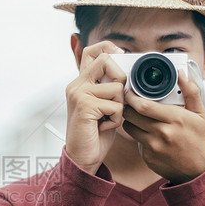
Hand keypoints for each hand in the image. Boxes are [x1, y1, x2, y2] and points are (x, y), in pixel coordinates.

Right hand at [65, 41, 126, 174]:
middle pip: (107, 60)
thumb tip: (127, 72)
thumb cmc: (95, 133)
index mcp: (80, 83)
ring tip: (107, 119)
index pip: (92, 51)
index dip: (108, 47)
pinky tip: (103, 127)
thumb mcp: (104, 105)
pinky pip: (115, 106)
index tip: (120, 55)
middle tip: (115, 100)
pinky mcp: (85, 105)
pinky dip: (115, 120)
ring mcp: (79, 94)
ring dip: (119, 108)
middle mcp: (77, 85)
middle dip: (120, 79)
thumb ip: (109, 88)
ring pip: (117, 88)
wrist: (82, 157)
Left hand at [121, 67, 204, 183]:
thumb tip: (181, 73)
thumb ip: (191, 92)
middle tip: (129, 102)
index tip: (130, 91)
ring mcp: (153, 147)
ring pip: (129, 128)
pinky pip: (135, 141)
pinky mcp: (147, 157)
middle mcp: (162, 133)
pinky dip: (138, 135)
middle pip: (132, 115)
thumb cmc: (198, 139)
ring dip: (130, 121)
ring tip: (137, 117)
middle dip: (127, 107)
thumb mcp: (200, 114)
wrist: (197, 170)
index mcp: (175, 119)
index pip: (143, 105)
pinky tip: (145, 133)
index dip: (132, 97)